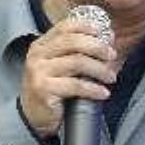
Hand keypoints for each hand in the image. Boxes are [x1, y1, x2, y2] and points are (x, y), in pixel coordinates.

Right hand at [18, 15, 118, 137]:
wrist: (33, 116)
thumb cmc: (51, 90)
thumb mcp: (59, 66)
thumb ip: (77, 52)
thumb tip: (107, 38)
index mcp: (41, 45)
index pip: (64, 27)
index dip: (85, 27)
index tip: (102, 32)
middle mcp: (37, 55)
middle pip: (73, 42)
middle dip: (97, 47)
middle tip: (111, 55)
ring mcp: (39, 72)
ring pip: (77, 62)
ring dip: (99, 69)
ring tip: (111, 77)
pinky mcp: (44, 89)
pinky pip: (76, 85)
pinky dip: (93, 89)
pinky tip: (103, 93)